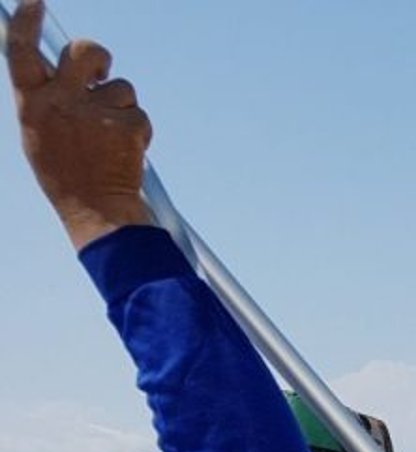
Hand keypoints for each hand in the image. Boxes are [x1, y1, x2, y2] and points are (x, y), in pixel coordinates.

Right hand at [7, 0, 151, 249]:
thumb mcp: (39, 132)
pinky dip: (137, 128)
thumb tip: (58, 65)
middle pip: (85, 52)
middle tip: (99, 72)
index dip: (27, 22)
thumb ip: (47, 98)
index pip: (22, 51)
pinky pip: (138, 112)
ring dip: (120, 106)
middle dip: (97, 55)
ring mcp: (96, 113)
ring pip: (120, 87)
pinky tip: (125, 150)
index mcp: (32, 103)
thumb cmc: (65, 173)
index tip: (34, 1)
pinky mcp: (127, 125)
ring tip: (109, 137)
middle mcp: (61, 103)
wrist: (97, 210)